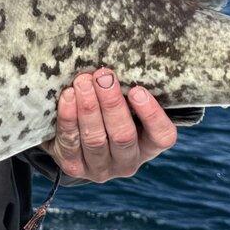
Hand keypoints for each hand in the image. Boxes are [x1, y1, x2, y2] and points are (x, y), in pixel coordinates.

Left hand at [44, 68, 177, 182]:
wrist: (75, 142)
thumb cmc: (108, 114)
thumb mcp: (125, 107)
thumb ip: (128, 93)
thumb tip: (123, 60)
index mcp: (148, 146)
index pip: (162, 136)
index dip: (152, 114)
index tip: (138, 90)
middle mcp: (127, 162)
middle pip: (123, 135)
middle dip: (112, 103)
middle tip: (103, 76)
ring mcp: (100, 169)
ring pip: (95, 139)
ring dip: (89, 108)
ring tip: (83, 81)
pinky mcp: (75, 167)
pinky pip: (70, 142)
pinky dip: (68, 118)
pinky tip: (68, 97)